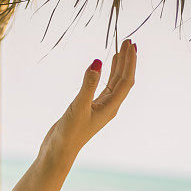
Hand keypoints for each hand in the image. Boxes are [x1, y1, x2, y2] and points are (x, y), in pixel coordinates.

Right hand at [40, 38, 136, 160]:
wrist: (60, 149)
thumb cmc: (70, 132)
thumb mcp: (78, 106)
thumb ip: (88, 84)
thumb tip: (98, 62)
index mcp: (110, 108)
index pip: (125, 81)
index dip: (130, 63)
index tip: (131, 45)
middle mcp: (109, 107)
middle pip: (123, 80)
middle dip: (127, 61)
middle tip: (129, 41)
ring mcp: (100, 108)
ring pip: (114, 83)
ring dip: (119, 66)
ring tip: (122, 49)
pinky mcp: (90, 108)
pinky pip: (104, 87)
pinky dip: (107, 74)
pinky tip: (106, 66)